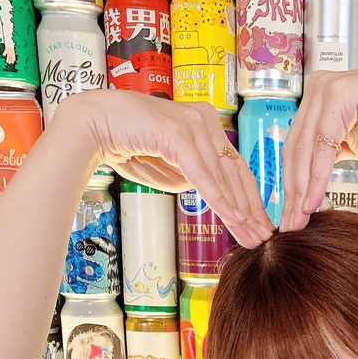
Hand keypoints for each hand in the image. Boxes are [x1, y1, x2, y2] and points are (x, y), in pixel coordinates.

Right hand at [59, 89, 274, 248]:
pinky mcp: (177, 133)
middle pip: (234, 172)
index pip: (235, 167)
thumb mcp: (172, 169)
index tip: (260, 226)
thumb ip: (196, 179)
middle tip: (263, 239)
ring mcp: (192, 123)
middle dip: (250, 210)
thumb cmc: (130, 146)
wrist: (94, 127)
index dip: (250, 199)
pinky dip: (218, 198)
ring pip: (222, 175)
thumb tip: (218, 197)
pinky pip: (202, 173)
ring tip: (251, 236)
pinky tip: (232, 218)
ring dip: (238, 209)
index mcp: (207, 124)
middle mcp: (204, 119)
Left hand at [278, 66, 357, 231]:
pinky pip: (323, 146)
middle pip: (294, 149)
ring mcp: (326, 89)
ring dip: (301, 189)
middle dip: (292, 192)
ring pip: (303, 149)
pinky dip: (317, 177)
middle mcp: (317, 89)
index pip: (296, 147)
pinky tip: (313, 201)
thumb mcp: (356, 144)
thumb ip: (331, 154)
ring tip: (299, 219)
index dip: (292, 184)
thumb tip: (307, 183)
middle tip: (290, 224)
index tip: (291, 215)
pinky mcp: (338, 96)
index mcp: (318, 98)